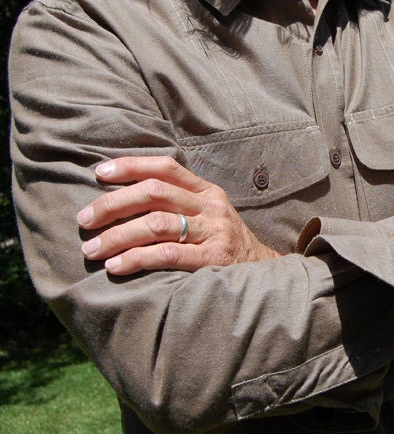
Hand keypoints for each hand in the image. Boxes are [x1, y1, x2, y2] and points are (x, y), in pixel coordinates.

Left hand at [77, 156, 279, 274]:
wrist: (263, 273)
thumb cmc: (225, 243)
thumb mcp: (209, 214)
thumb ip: (179, 203)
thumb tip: (125, 198)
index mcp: (207, 191)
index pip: (166, 167)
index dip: (131, 166)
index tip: (100, 173)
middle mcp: (210, 207)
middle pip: (154, 193)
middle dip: (112, 204)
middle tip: (84, 219)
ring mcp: (213, 232)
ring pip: (156, 224)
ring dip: (117, 236)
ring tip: (93, 249)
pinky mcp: (213, 259)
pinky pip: (167, 255)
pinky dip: (137, 259)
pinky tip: (117, 266)